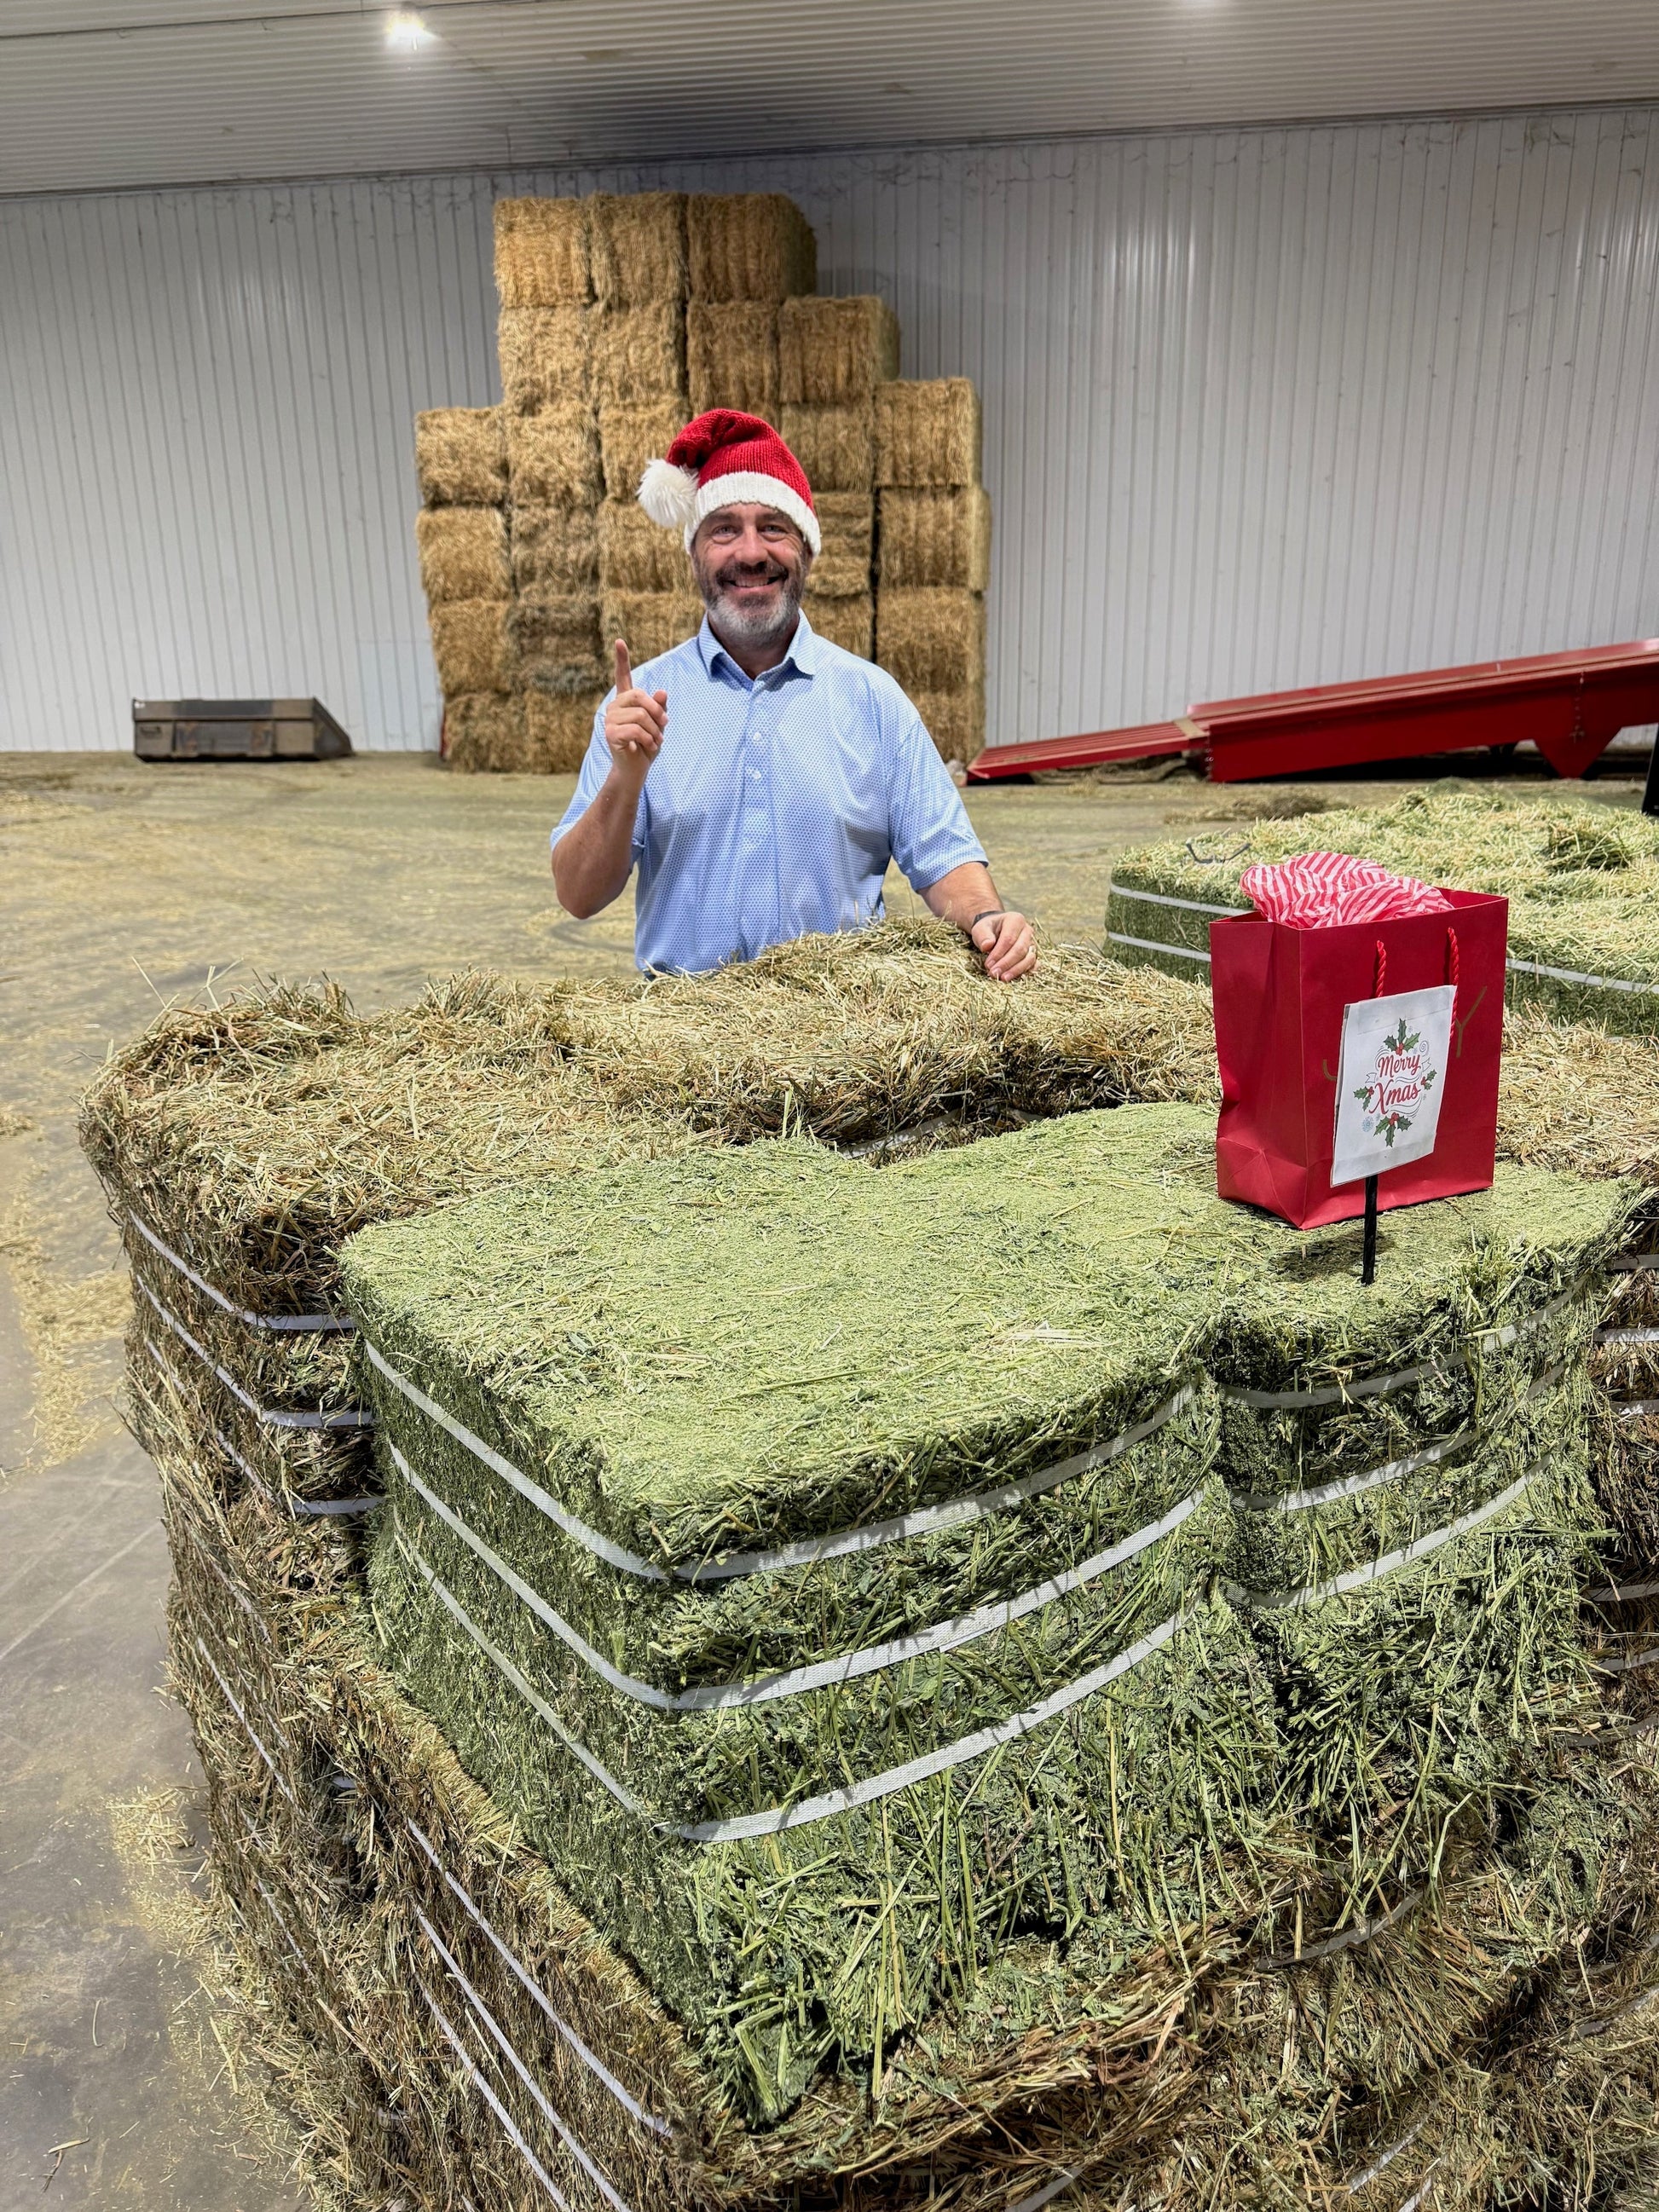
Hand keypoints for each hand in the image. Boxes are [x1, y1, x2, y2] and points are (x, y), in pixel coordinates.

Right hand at [604, 640, 667, 778]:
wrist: (636, 769)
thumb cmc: (647, 745)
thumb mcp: (658, 724)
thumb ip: (659, 708)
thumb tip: (661, 691)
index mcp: (626, 701)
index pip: (622, 677)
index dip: (621, 659)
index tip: (619, 641)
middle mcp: (615, 706)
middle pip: (639, 696)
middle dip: (657, 711)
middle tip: (665, 726)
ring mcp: (610, 719)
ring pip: (640, 715)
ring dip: (655, 730)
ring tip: (656, 741)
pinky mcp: (610, 733)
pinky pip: (636, 729)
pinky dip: (648, 738)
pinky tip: (649, 745)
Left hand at [970, 910, 1036, 981]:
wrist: (996, 930)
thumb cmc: (988, 929)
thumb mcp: (981, 928)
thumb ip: (983, 936)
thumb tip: (986, 946)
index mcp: (1016, 920)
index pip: (1009, 939)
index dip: (999, 953)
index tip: (988, 964)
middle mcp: (1027, 930)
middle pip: (1020, 949)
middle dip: (1007, 964)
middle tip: (993, 973)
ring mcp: (1032, 942)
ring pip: (1029, 958)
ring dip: (1016, 970)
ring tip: (1002, 978)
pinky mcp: (1033, 953)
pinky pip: (1033, 964)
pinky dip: (1025, 971)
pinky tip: (1014, 977)